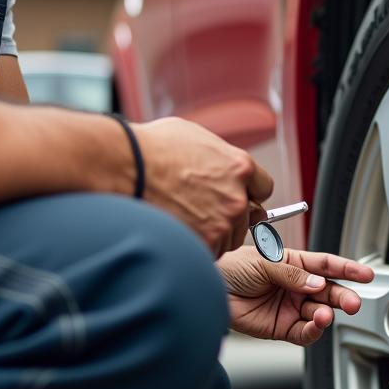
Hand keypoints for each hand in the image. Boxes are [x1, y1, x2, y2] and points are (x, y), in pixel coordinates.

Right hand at [132, 118, 271, 255]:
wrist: (125, 166)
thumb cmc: (152, 147)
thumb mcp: (196, 136)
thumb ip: (219, 155)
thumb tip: (223, 163)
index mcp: (240, 167)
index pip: (263, 189)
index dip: (249, 193)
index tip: (237, 196)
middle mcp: (237, 197)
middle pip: (246, 218)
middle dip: (229, 216)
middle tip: (202, 210)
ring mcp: (222, 222)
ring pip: (228, 238)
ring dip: (213, 234)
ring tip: (184, 218)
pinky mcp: (203, 242)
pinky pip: (209, 252)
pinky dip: (197, 246)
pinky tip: (178, 230)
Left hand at [217, 246, 374, 345]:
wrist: (208, 288)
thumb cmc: (230, 267)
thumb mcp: (264, 263)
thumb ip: (292, 274)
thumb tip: (317, 284)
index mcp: (294, 264)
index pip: (326, 265)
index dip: (347, 269)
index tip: (365, 274)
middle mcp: (296, 286)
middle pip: (328, 292)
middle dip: (343, 297)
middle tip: (353, 303)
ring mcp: (290, 307)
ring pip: (319, 313)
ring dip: (326, 314)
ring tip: (325, 314)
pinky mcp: (281, 328)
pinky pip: (304, 332)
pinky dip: (313, 331)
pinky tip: (316, 325)